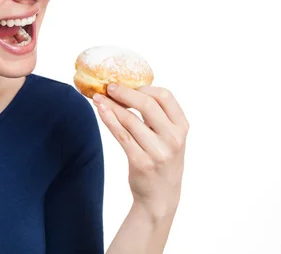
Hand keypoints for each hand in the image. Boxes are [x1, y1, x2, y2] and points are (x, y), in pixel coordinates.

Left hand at [92, 84, 188, 218]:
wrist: (161, 196)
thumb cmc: (162, 160)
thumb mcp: (170, 137)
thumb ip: (157, 116)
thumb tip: (128, 89)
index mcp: (182, 127)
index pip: (165, 96)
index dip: (144, 87)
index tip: (127, 84)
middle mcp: (173, 139)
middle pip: (147, 105)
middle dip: (124, 92)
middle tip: (109, 87)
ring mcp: (158, 151)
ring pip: (130, 120)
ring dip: (111, 105)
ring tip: (98, 98)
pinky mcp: (141, 162)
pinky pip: (121, 135)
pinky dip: (109, 119)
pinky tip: (101, 111)